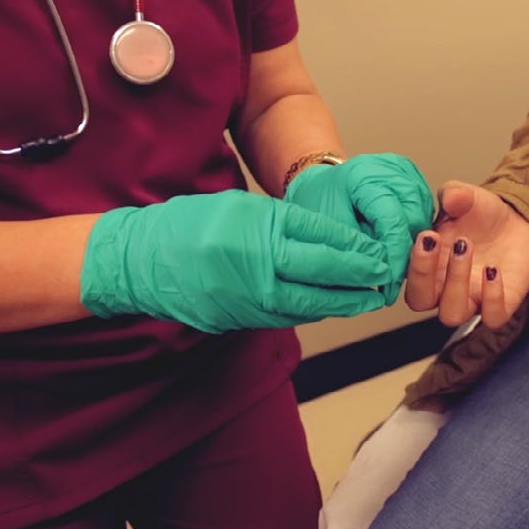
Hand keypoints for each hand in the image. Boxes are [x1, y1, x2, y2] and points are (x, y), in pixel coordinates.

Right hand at [79, 190, 389, 333]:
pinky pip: (289, 316)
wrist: (141, 262)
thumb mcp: (241, 208)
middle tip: (387, 274)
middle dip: (361, 276)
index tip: (381, 248)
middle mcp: (257, 268)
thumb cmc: (189, 226)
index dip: (357, 246)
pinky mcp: (242, 320)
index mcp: (259, 231)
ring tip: (371, 295)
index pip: (321, 239)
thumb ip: (285, 223)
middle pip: (324, 274)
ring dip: (346, 301)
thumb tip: (332, 238)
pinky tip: (333, 304)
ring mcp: (249, 300)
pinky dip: (316, 309)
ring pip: (311, 303)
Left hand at [284, 153, 433, 303]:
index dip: (395, 259)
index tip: (389, 286)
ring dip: (413, 245)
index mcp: (364, 175)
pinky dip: (415, 233)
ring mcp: (404, 171)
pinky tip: (399, 246)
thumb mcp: (330, 233)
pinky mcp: (413, 177)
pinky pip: (425, 212)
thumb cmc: (318, 205)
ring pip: (424, 217)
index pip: (393, 222)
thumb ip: (359, 253)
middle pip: (415, 219)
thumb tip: (385, 276)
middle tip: (389, 281)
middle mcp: (390, 168)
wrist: (318, 186)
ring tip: (391, 264)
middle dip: (406, 255)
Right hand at [405, 181, 528, 328]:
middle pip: (420, 301)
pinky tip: (493, 270)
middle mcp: (444, 287)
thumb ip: (454, 194)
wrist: (519, 222)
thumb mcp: (466, 197)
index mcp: (427, 264)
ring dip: (455, 283)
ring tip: (466, 246)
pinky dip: (492, 298)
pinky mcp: (501, 305)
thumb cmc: (482, 215)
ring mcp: (472, 299)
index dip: (410, 261)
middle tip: (436, 240)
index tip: (425, 235)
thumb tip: (451, 197)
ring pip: (452, 313)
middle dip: (424, 274)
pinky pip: (492, 317)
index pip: (405, 276)